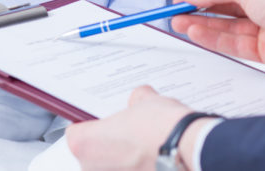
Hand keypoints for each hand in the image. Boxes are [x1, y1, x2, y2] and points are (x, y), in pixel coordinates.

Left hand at [66, 86, 194, 169]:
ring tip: (145, 149)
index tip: (103, 123)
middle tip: (130, 135)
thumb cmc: (163, 128)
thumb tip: (138, 100)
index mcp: (85, 143)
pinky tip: (153, 160)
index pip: (75, 132)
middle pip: (92, 154)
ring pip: (110, 168)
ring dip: (122, 162)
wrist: (189, 149)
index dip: (92, 126)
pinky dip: (136, 169)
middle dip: (109, 146)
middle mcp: (91, 168)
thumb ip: (134, 101)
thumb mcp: (145, 100)